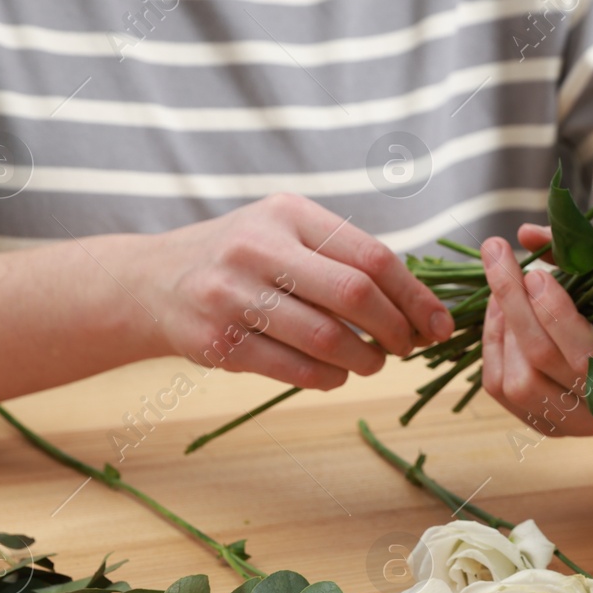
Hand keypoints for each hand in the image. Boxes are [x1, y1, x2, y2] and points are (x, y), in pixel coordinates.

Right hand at [127, 193, 453, 388]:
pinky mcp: (216, 341)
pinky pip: (293, 369)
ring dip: (364, 360)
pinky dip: (327, 378)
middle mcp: (258, 248)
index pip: (372, 257)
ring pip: (326, 339)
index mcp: (288, 215)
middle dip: (395, 330)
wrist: (154, 281)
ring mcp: (232, 295)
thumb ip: (344, 257)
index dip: (415, 297)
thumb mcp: (287, 233)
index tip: (439, 324)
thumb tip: (422, 305)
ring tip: (371, 363)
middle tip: (407, 347)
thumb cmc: (244, 259)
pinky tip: (335, 374)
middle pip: (355, 295)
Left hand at [480, 225, 592, 435]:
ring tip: (502, 285)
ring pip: (517, 377)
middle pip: (541, 357)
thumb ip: (574, 259)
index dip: (554, 313)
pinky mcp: (538, 423)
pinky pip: (498, 385)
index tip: (535, 272)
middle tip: (495, 252)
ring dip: (503, 323)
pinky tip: (497, 312)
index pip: (583, 353)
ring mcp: (564, 422)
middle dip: (513, 300)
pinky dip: (493, 342)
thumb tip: (527, 234)